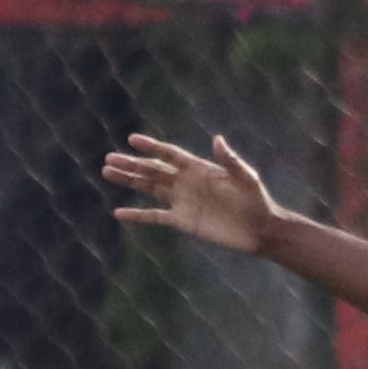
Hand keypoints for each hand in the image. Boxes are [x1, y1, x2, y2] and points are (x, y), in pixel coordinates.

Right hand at [102, 132, 286, 256]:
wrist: (260, 229)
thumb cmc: (256, 200)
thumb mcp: (245, 177)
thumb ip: (230, 160)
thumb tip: (217, 139)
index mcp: (198, 168)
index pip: (169, 154)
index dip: (151, 147)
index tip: (132, 139)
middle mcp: (186, 182)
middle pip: (153, 170)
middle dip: (131, 164)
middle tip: (109, 158)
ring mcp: (182, 201)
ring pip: (149, 188)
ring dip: (129, 181)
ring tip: (108, 172)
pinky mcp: (182, 221)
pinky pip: (155, 216)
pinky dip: (137, 215)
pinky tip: (119, 213)